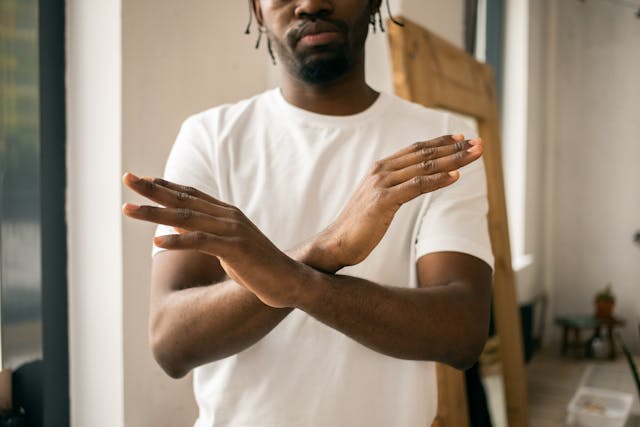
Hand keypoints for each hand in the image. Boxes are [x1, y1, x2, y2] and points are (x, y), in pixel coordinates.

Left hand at [122, 174, 306, 307]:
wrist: (288, 280)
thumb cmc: (257, 266)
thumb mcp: (228, 246)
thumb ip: (207, 233)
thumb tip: (181, 228)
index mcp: (226, 213)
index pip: (190, 194)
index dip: (165, 186)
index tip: (142, 179)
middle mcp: (227, 216)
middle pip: (183, 200)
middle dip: (152, 190)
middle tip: (127, 178)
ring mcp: (231, 231)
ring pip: (186, 218)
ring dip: (155, 213)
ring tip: (129, 209)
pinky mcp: (234, 249)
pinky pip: (200, 242)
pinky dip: (177, 241)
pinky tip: (156, 241)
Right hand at [312, 134, 482, 270]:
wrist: (336, 242)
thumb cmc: (359, 225)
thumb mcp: (379, 200)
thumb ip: (395, 187)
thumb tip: (415, 183)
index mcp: (380, 168)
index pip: (416, 149)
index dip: (440, 142)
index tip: (461, 137)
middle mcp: (381, 171)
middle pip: (424, 154)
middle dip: (454, 148)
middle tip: (478, 143)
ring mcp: (381, 184)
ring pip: (424, 167)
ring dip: (453, 160)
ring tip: (475, 154)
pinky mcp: (383, 201)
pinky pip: (416, 186)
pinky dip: (438, 180)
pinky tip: (456, 176)